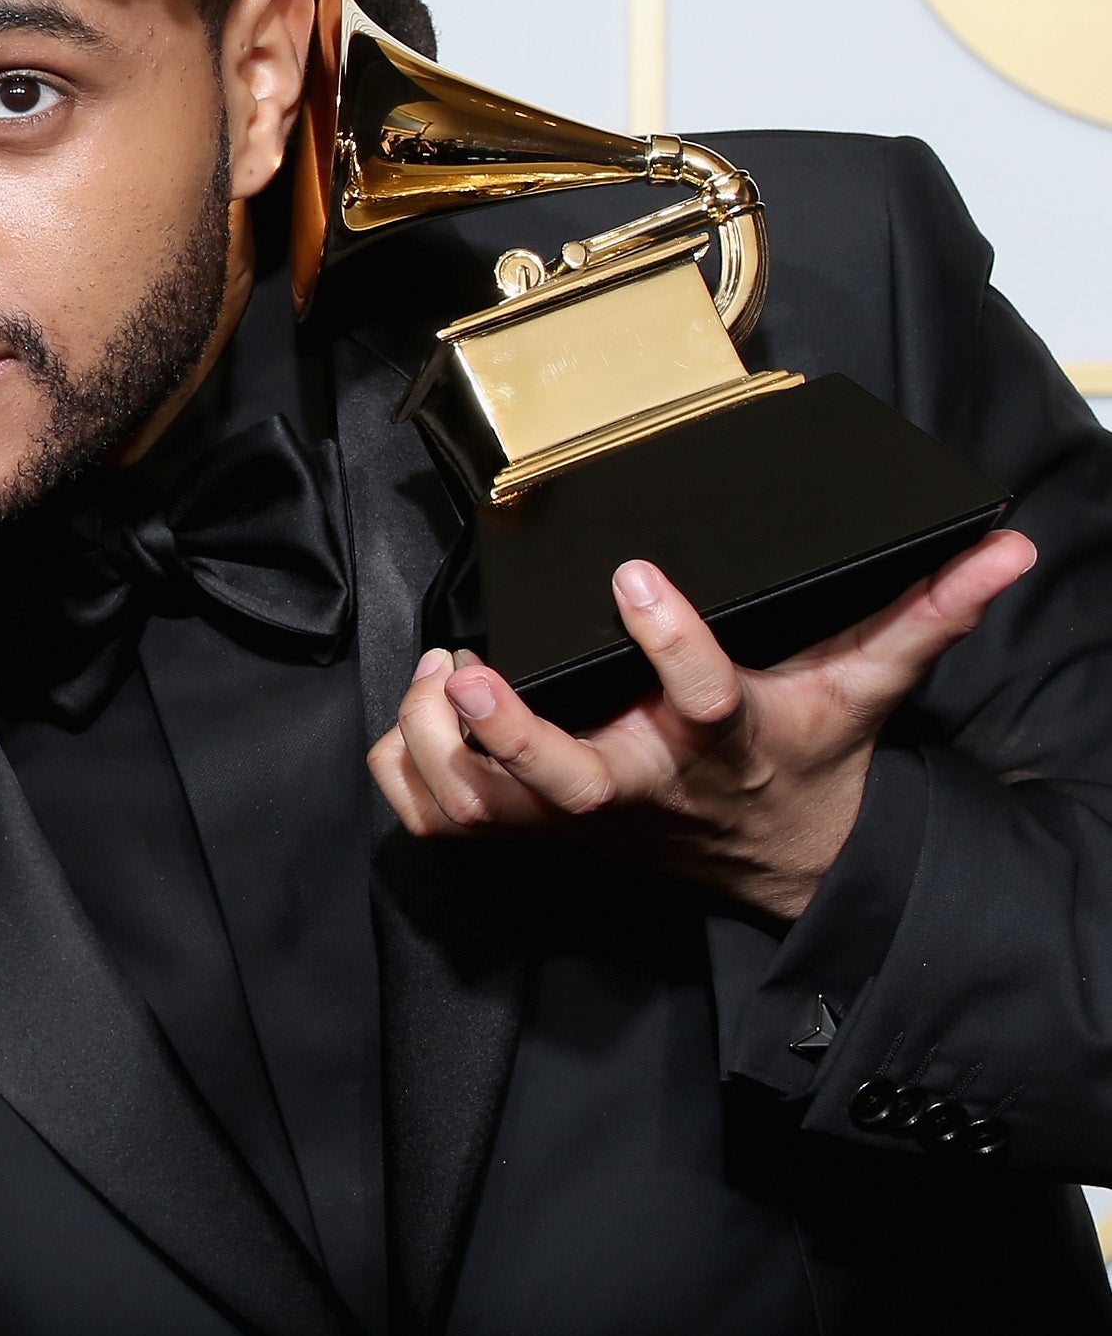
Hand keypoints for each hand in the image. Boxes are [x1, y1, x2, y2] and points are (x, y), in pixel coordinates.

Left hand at [368, 531, 1037, 917]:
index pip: (705, 695)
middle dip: (510, 732)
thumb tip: (1002, 551)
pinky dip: (410, 773)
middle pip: (566, 781)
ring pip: (487, 803)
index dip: (671, 641)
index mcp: (721, 742)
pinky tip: (416, 715)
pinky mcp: (538, 833)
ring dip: (442, 740)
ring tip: (440, 668)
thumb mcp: (868, 686)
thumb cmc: (806, 758)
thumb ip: (925, 614)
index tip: (637, 576)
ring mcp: (581, 819)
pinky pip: (446, 821)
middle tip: (466, 669)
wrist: (781, 861)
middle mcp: (641, 786)